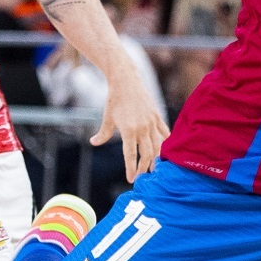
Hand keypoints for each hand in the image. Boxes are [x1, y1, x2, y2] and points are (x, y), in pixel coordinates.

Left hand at [92, 65, 168, 180]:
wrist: (126, 80)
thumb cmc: (114, 99)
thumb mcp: (107, 117)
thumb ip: (103, 133)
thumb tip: (94, 142)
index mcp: (129, 130)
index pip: (131, 155)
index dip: (131, 168)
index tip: (131, 179)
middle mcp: (142, 128)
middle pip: (146, 154)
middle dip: (144, 168)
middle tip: (143, 178)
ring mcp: (151, 122)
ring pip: (157, 146)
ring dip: (156, 159)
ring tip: (155, 169)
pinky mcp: (157, 116)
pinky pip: (164, 133)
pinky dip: (166, 143)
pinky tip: (165, 151)